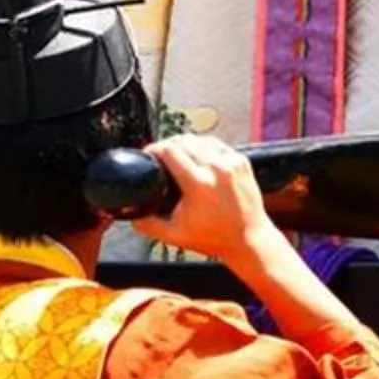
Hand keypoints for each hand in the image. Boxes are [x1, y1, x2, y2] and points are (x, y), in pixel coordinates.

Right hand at [132, 133, 277, 266]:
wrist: (249, 240)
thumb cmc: (212, 238)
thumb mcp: (173, 235)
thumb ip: (146, 223)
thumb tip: (128, 212)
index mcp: (199, 184)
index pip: (169, 150)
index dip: (153, 149)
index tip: (147, 156)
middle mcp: (217, 169)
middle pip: (183, 140)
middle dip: (166, 145)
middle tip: (158, 157)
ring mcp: (232, 163)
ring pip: (199, 138)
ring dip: (183, 143)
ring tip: (174, 155)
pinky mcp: (242, 162)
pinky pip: (216, 144)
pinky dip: (202, 146)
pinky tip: (195, 156)